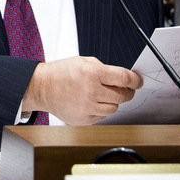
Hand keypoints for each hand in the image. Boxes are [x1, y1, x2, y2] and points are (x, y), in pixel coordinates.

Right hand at [22, 56, 142, 124]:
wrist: (41, 87)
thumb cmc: (61, 73)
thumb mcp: (83, 61)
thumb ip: (105, 69)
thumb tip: (123, 79)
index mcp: (92, 73)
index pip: (124, 78)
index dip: (135, 80)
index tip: (138, 82)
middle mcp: (91, 91)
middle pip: (122, 96)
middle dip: (126, 92)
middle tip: (124, 89)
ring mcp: (87, 107)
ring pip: (114, 108)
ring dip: (113, 102)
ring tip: (101, 95)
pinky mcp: (83, 119)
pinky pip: (102, 116)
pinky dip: (101, 110)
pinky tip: (91, 102)